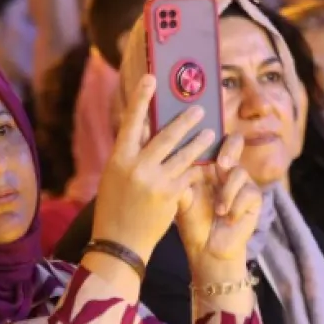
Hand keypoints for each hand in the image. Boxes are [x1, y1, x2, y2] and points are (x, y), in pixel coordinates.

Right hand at [88, 76, 215, 261]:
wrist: (120, 243)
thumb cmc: (114, 209)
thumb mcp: (114, 178)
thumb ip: (130, 156)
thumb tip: (145, 133)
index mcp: (118, 159)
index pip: (131, 122)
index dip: (141, 99)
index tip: (151, 79)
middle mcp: (137, 166)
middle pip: (166, 135)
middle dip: (185, 120)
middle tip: (199, 109)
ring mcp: (155, 181)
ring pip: (184, 154)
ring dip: (199, 142)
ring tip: (209, 133)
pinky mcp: (171, 195)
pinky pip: (189, 175)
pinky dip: (196, 169)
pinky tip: (205, 164)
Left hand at [174, 135, 260, 274]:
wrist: (207, 249)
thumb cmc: (192, 221)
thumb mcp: (182, 198)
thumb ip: (179, 177)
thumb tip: (169, 158)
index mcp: (207, 164)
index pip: (211, 139)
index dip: (209, 132)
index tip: (202, 135)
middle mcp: (226, 169)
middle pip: (235, 141)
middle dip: (229, 150)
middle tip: (222, 164)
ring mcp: (241, 182)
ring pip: (239, 172)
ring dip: (228, 193)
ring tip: (219, 210)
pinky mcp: (253, 198)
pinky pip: (249, 193)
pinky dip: (236, 207)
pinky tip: (227, 218)